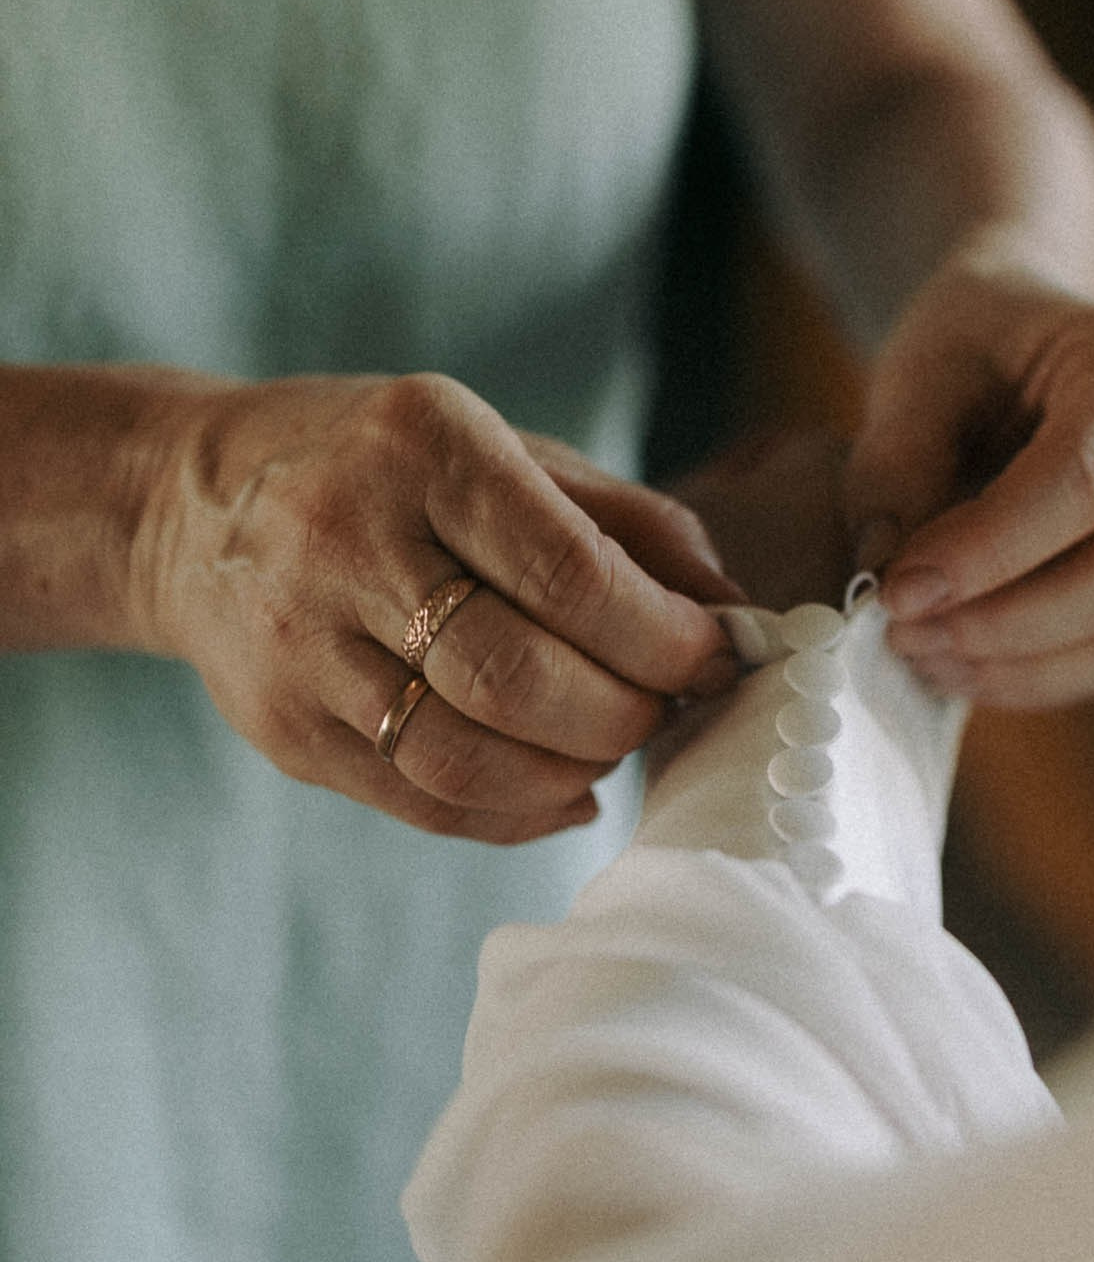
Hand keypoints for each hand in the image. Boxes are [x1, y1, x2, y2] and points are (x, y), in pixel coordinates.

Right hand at [140, 371, 741, 842]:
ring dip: (576, 770)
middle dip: (626, 712)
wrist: (191, 504)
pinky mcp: (283, 728)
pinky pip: (424, 801)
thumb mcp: (506, 449)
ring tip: (614, 745)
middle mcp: (346, 542)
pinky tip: (563, 789)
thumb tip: (735, 611)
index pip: (568, 574)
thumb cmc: (390, 470)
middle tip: (668, 707)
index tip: (714, 655)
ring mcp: (301, 646)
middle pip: (518, 678)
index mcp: (422, 448)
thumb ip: (629, 524)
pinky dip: (518, 812)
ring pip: (468, 757)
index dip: (663, 636)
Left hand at [844, 260, 1093, 706]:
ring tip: (924, 654)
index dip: (989, 550)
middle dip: (1008, 622)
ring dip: (1025, 664)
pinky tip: (966, 666)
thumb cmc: (976, 343)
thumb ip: (895, 463)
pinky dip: (1046, 678)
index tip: (898, 591)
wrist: (1029, 338)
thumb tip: (885, 572)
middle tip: (904, 632)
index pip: (1085, 477)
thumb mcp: (920, 369)